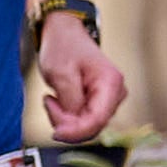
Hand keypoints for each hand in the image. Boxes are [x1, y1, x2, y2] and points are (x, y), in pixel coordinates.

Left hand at [36, 13, 125, 144]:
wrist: (63, 34)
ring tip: (52, 98)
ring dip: (64, 118)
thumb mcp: (60, 74)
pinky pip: (82, 120)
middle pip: (92, 125)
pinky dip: (65, 115)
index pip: (98, 120)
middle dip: (66, 122)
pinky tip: (57, 99)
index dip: (76, 132)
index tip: (55, 132)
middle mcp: (116, 93)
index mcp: (111, 84)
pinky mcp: (98, 102)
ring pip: (86, 125)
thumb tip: (74, 124)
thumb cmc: (63, 48)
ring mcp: (108, 99)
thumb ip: (70, 102)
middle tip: (50, 102)